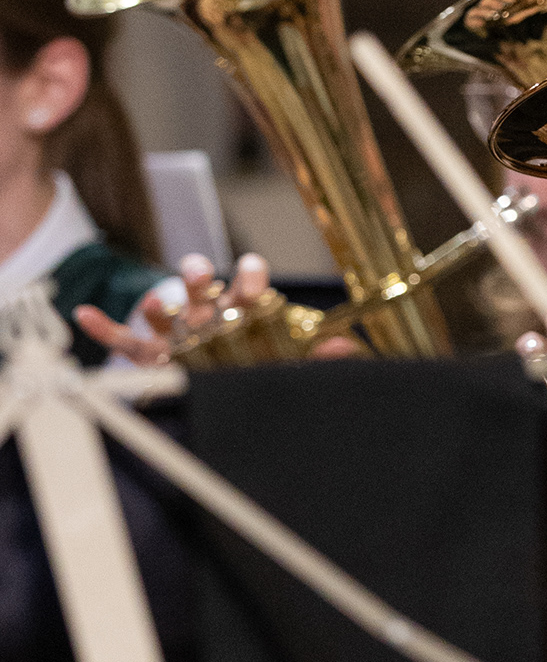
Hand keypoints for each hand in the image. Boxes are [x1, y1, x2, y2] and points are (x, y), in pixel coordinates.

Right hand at [73, 252, 361, 362]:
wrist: (225, 390)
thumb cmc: (256, 367)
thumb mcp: (289, 364)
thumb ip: (315, 356)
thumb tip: (346, 347)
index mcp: (243, 315)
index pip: (249, 290)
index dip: (251, 280)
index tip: (254, 271)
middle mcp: (208, 318)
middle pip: (202, 291)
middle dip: (199, 279)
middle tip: (201, 272)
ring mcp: (176, 335)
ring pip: (166, 312)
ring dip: (158, 303)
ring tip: (157, 301)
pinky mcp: (151, 357)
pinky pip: (123, 343)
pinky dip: (104, 329)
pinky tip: (85, 315)